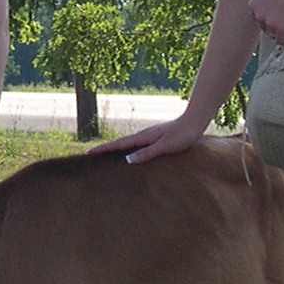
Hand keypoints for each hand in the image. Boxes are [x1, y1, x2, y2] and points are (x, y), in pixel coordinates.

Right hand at [90, 110, 208, 165]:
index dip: (104, 149)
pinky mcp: (155, 138)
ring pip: (128, 144)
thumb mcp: (164, 146)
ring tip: (106, 155)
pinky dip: (128, 149)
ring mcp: (149, 136)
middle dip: (106, 149)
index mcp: (143, 138)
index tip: (89, 153)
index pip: (119, 145)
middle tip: (92, 155)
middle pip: (120, 143)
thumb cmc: (182, 135)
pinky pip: (136, 145)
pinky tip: (130, 153)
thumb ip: (147, 153)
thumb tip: (128, 160)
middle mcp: (143, 136)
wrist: (194, 122)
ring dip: (116, 149)